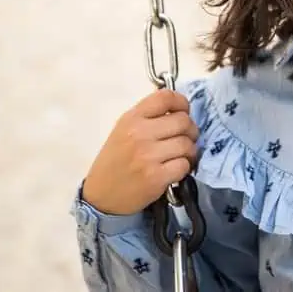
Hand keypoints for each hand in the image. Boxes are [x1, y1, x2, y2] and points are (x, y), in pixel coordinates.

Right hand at [82, 90, 199, 215]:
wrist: (101, 196)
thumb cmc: (116, 161)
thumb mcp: (124, 130)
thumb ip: (149, 117)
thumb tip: (180, 109)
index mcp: (132, 118)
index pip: (166, 97)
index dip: (182, 103)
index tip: (183, 112)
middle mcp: (139, 133)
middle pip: (183, 121)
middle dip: (191, 130)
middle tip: (186, 139)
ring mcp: (147, 155)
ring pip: (187, 144)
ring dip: (190, 151)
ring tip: (181, 156)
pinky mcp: (155, 177)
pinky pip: (184, 165)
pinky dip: (184, 168)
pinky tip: (175, 170)